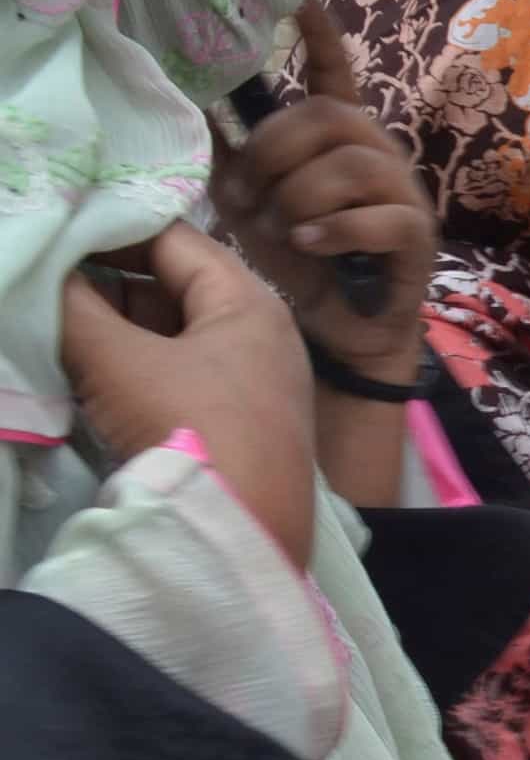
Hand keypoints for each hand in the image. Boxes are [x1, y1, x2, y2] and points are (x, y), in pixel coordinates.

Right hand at [60, 224, 316, 566]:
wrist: (239, 537)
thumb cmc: (189, 429)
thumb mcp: (119, 360)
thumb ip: (73, 306)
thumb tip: (42, 265)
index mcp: (249, 303)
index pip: (172, 238)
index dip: (109, 226)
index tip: (54, 223)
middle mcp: (257, 334)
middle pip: (169, 284)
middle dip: (103, 277)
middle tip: (44, 270)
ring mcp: (245, 381)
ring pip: (165, 331)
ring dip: (109, 323)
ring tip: (49, 312)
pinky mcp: (227, 422)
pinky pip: (169, 372)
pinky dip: (126, 362)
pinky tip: (79, 362)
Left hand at [207, 0, 436, 376]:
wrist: (340, 329)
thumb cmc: (298, 259)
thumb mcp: (247, 200)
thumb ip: (227, 153)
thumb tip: (185, 100)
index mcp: (338, 137)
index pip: (334, 73)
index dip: (319, 34)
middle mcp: (377, 152)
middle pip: (327, 117)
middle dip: (276, 152)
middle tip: (252, 193)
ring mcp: (403, 193)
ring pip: (348, 165)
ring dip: (300, 197)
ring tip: (283, 228)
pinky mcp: (416, 235)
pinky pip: (376, 216)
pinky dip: (333, 230)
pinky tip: (309, 245)